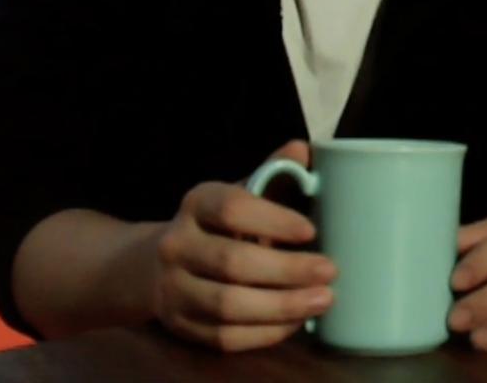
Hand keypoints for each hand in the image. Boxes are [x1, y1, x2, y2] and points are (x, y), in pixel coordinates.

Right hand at [150, 140, 335, 351]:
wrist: (156, 266)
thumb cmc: (216, 225)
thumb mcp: (238, 193)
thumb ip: (272, 173)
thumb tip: (304, 149)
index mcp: (196, 204)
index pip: (231, 208)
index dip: (272, 220)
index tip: (311, 230)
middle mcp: (178, 245)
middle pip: (232, 263)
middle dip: (287, 270)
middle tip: (330, 271)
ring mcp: (174, 289)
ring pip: (227, 305)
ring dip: (281, 306)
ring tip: (323, 300)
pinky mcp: (181, 326)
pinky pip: (225, 337)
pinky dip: (265, 333)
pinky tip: (297, 322)